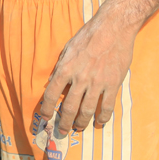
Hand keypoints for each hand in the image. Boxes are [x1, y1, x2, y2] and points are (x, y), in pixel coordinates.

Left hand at [36, 13, 136, 136]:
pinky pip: (106, 107)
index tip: (45, 117)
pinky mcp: (113, 84)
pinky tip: (99, 123)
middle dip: (64, 122)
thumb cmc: (89, 35)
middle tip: (62, 131)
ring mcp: (97, 83)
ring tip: (78, 129)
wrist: (113, 28)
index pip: (51, 94)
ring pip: (87, 111)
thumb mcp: (68, 48)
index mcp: (65, 68)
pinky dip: (102, 118)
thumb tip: (54, 80)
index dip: (47, 109)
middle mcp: (79, 78)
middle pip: (69, 108)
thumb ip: (62, 66)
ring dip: (81, 123)